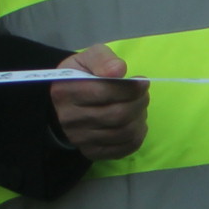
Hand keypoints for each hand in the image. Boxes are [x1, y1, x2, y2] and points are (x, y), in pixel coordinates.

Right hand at [51, 44, 146, 161]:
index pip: (105, 92)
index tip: (142, 82)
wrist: (71, 99)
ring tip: (138, 107)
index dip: (131, 87)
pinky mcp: (91, 151)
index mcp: (65, 92)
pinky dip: (138, 135)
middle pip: (118, 115)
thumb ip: (103, 59)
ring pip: (124, 132)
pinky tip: (135, 122)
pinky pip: (125, 148)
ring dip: (140, 118)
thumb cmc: (85, 75)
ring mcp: (79, 138)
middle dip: (139, 102)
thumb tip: (118, 70)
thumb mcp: (90, 57)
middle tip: (143, 94)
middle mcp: (68, 118)